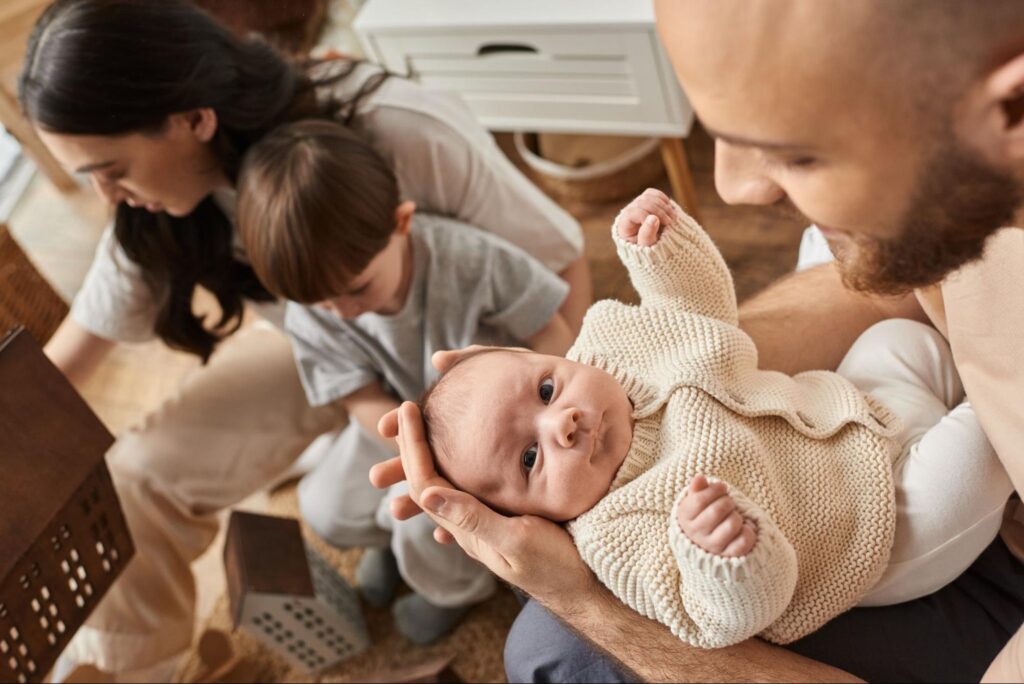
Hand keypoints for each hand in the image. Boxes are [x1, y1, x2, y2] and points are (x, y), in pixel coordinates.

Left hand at [371, 402, 595, 602]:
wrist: (585, 588)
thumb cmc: (556, 566)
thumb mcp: (517, 540)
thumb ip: (474, 519)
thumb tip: (426, 494)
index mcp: (468, 528)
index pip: (424, 481)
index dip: (412, 445)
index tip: (408, 409)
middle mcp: (470, 527)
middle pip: (426, 482)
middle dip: (410, 447)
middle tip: (405, 411)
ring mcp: (486, 526)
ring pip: (445, 487)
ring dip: (428, 458)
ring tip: (421, 432)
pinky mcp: (504, 522)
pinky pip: (469, 493)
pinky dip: (457, 470)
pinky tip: (462, 460)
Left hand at [614, 188, 677, 245]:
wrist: (654, 251)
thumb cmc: (648, 252)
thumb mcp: (647, 247)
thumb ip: (647, 234)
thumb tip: (653, 217)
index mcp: (624, 226)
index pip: (633, 212)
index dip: (649, 216)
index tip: (664, 224)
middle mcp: (627, 214)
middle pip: (642, 203)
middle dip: (659, 210)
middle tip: (671, 221)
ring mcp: (636, 207)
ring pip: (647, 196)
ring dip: (663, 205)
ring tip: (673, 217)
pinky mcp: (645, 203)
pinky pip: (652, 193)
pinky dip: (662, 199)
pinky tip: (670, 208)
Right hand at [676, 476, 756, 557]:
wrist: (704, 541)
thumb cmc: (702, 514)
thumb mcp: (695, 500)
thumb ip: (697, 489)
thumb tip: (700, 479)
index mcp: (686, 517)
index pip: (699, 500)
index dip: (715, 490)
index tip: (722, 488)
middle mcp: (696, 533)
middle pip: (717, 511)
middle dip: (727, 501)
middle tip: (728, 502)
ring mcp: (712, 545)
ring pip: (732, 525)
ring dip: (737, 516)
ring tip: (733, 516)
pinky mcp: (728, 554)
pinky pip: (744, 542)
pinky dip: (748, 531)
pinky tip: (744, 527)